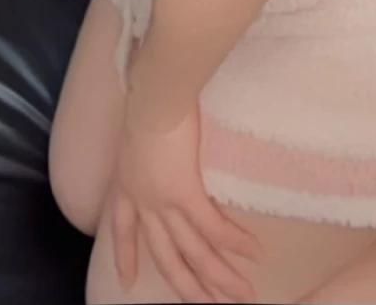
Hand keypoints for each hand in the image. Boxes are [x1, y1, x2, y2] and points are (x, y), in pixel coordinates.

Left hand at [111, 101, 261, 303]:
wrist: (155, 91)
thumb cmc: (151, 94)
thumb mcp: (140, 124)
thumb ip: (150, 138)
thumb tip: (165, 131)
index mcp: (126, 184)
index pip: (121, 230)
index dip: (126, 257)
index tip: (127, 282)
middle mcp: (142, 201)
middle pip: (166, 256)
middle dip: (189, 287)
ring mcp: (163, 201)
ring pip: (193, 252)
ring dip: (219, 278)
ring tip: (243, 295)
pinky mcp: (185, 192)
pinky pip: (213, 228)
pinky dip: (235, 243)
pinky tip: (254, 255)